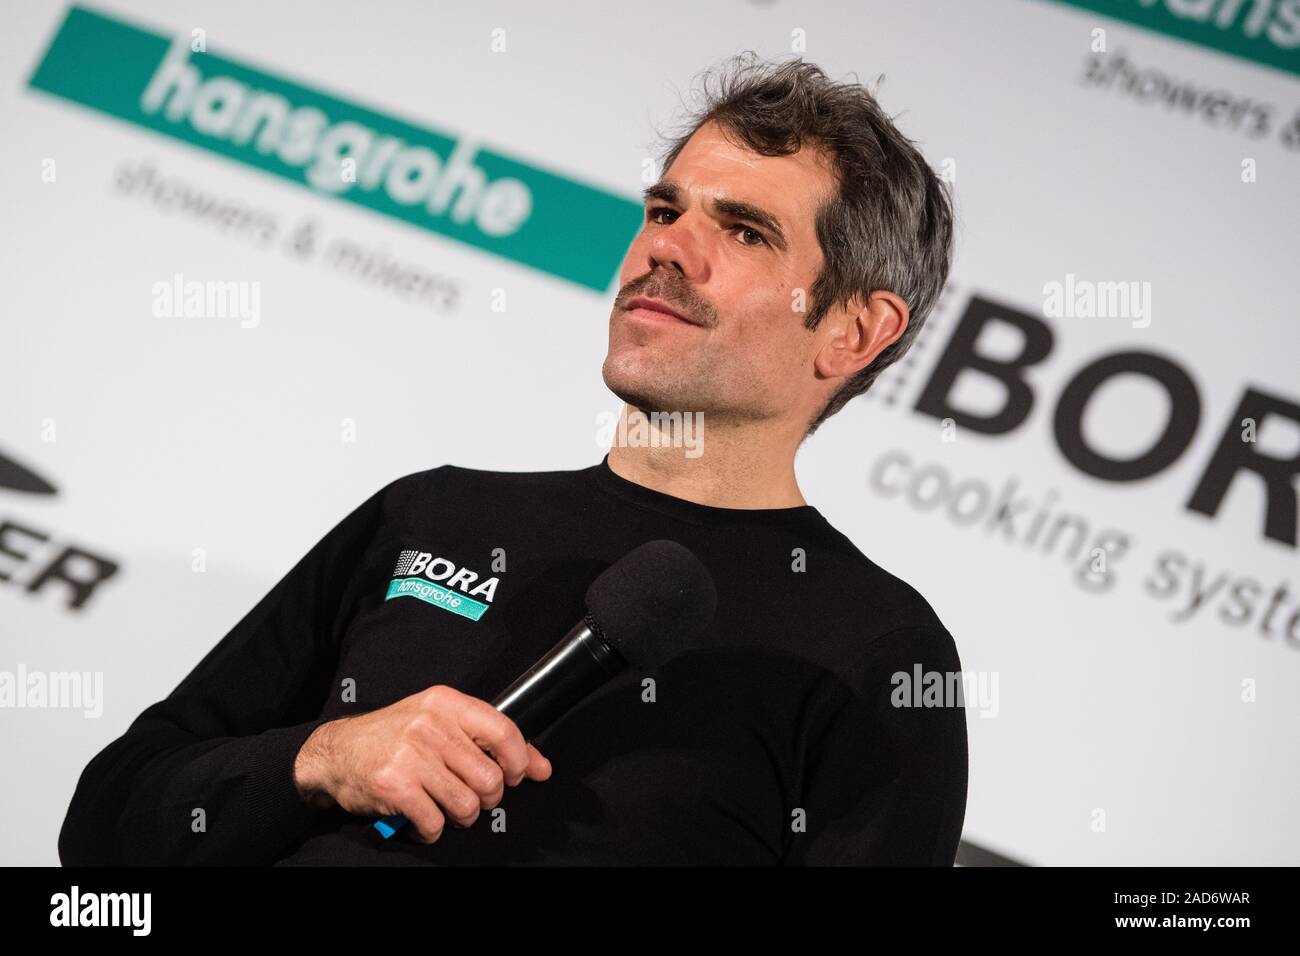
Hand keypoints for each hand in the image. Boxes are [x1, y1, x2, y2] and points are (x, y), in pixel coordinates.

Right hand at [292, 684, 551, 842]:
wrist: (335, 752)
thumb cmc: (395, 737)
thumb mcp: (441, 723)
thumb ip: (491, 741)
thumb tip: (542, 767)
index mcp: (446, 703)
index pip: (504, 732)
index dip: (518, 762)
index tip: (514, 776)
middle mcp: (430, 725)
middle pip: (490, 778)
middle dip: (487, 798)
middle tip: (470, 796)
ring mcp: (411, 756)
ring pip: (467, 805)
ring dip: (461, 816)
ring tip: (444, 807)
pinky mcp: (394, 786)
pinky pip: (435, 823)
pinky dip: (432, 830)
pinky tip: (422, 818)